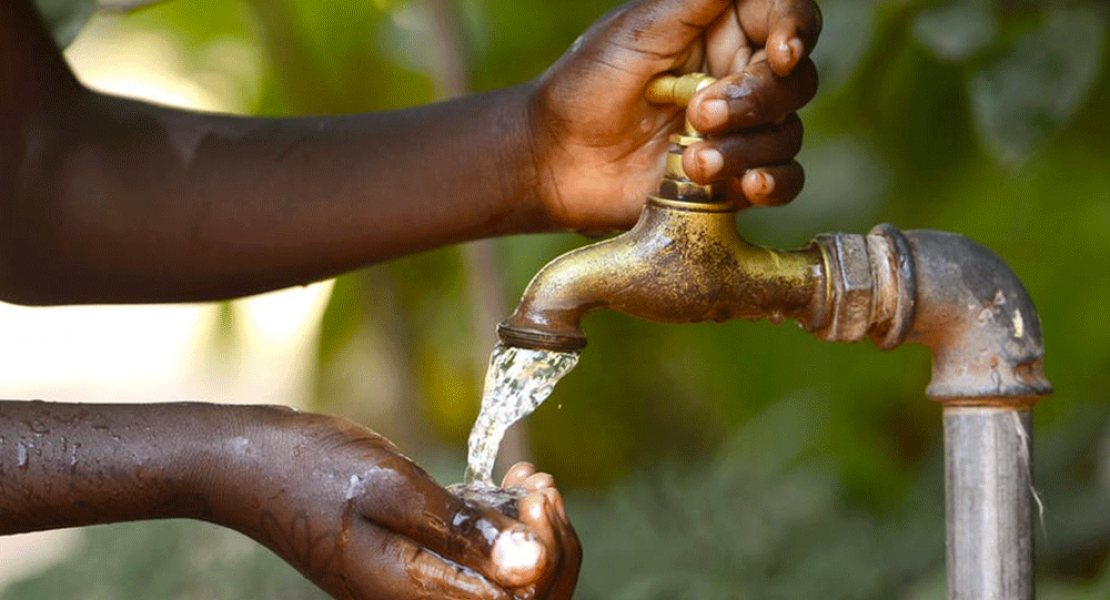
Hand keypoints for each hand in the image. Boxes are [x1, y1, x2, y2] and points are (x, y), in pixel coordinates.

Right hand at [209, 408, 578, 599]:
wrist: (252, 464)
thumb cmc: (313, 470)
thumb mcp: (393, 490)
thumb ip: (461, 531)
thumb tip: (531, 565)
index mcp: (417, 596)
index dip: (549, 553)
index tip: (539, 492)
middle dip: (551, 545)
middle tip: (542, 485)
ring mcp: (418, 583)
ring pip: (504, 579)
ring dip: (531, 532)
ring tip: (528, 479)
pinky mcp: (416, 561)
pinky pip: (476, 559)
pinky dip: (502, 526)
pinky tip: (506, 484)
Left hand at [527, 0, 820, 231]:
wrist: (554, 158)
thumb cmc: (586, 84)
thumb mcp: (639, 28)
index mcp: (722, 29)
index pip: (785, 16)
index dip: (796, 29)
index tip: (781, 52)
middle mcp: (737, 76)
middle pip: (794, 81)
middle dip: (755, 99)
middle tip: (700, 114)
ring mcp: (738, 130)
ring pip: (786, 132)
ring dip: (747, 148)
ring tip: (694, 161)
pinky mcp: (731, 178)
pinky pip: (783, 180)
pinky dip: (774, 182)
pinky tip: (747, 185)